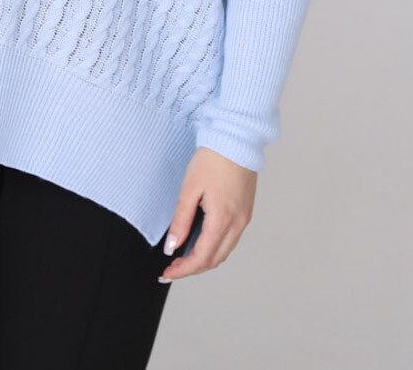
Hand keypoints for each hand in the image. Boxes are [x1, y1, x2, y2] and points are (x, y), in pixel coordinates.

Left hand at [158, 146, 256, 281]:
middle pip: (215, 259)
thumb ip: (181, 220)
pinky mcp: (246, 211)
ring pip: (224, 250)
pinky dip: (215, 245)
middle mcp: (238, 223)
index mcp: (223, 219)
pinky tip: (200, 239)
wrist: (236, 138)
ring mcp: (244, 218)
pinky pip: (230, 238)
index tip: (167, 274)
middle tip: (172, 266)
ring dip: (204, 258)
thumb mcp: (190, 189)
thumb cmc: (212, 159)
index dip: (183, 270)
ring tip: (183, 255)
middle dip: (193, 268)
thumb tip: (172, 246)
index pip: (202, 258)